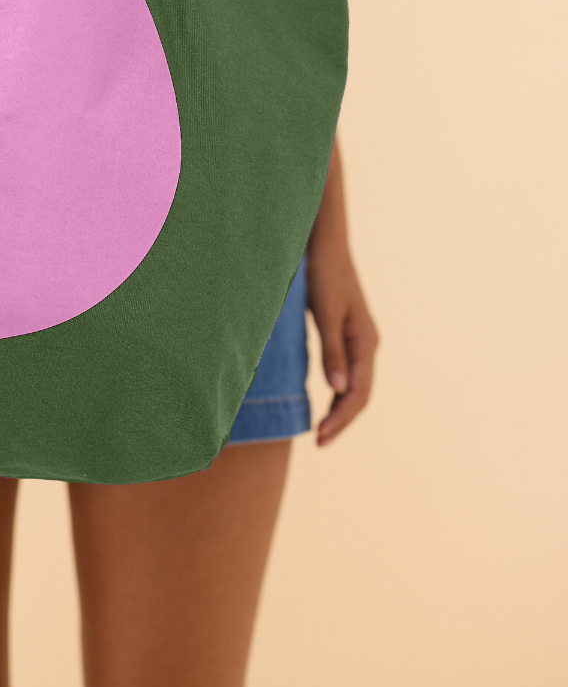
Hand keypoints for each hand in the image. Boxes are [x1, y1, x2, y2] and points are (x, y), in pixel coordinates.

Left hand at [307, 234, 378, 445]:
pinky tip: (326, 399)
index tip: (320, 438)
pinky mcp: (347, 333)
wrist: (325, 243)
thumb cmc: (323, 273)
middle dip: (341, 420)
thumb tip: (336, 390)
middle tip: (319, 442)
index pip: (357, 393)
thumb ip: (330, 349)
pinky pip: (348, 371)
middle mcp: (367, 343)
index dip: (341, 419)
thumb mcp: (325, 311)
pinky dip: (338, 391)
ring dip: (341, 409)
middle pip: (360, 393)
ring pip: (355, 384)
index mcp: (365, 341)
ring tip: (322, 430)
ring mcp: (359, 339)